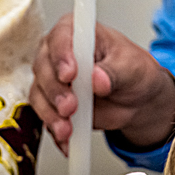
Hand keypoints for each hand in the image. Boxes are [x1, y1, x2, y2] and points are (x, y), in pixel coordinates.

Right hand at [30, 13, 174, 154]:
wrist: (135, 100)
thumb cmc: (133, 72)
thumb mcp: (132, 68)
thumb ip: (114, 71)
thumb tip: (98, 79)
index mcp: (77, 33)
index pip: (61, 38)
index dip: (62, 56)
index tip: (70, 74)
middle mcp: (58, 54)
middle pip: (43, 68)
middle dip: (55, 92)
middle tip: (70, 107)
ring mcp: (52, 80)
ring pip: (39, 96)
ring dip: (51, 115)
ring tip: (67, 130)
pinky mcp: (52, 105)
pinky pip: (46, 119)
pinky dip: (56, 132)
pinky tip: (67, 142)